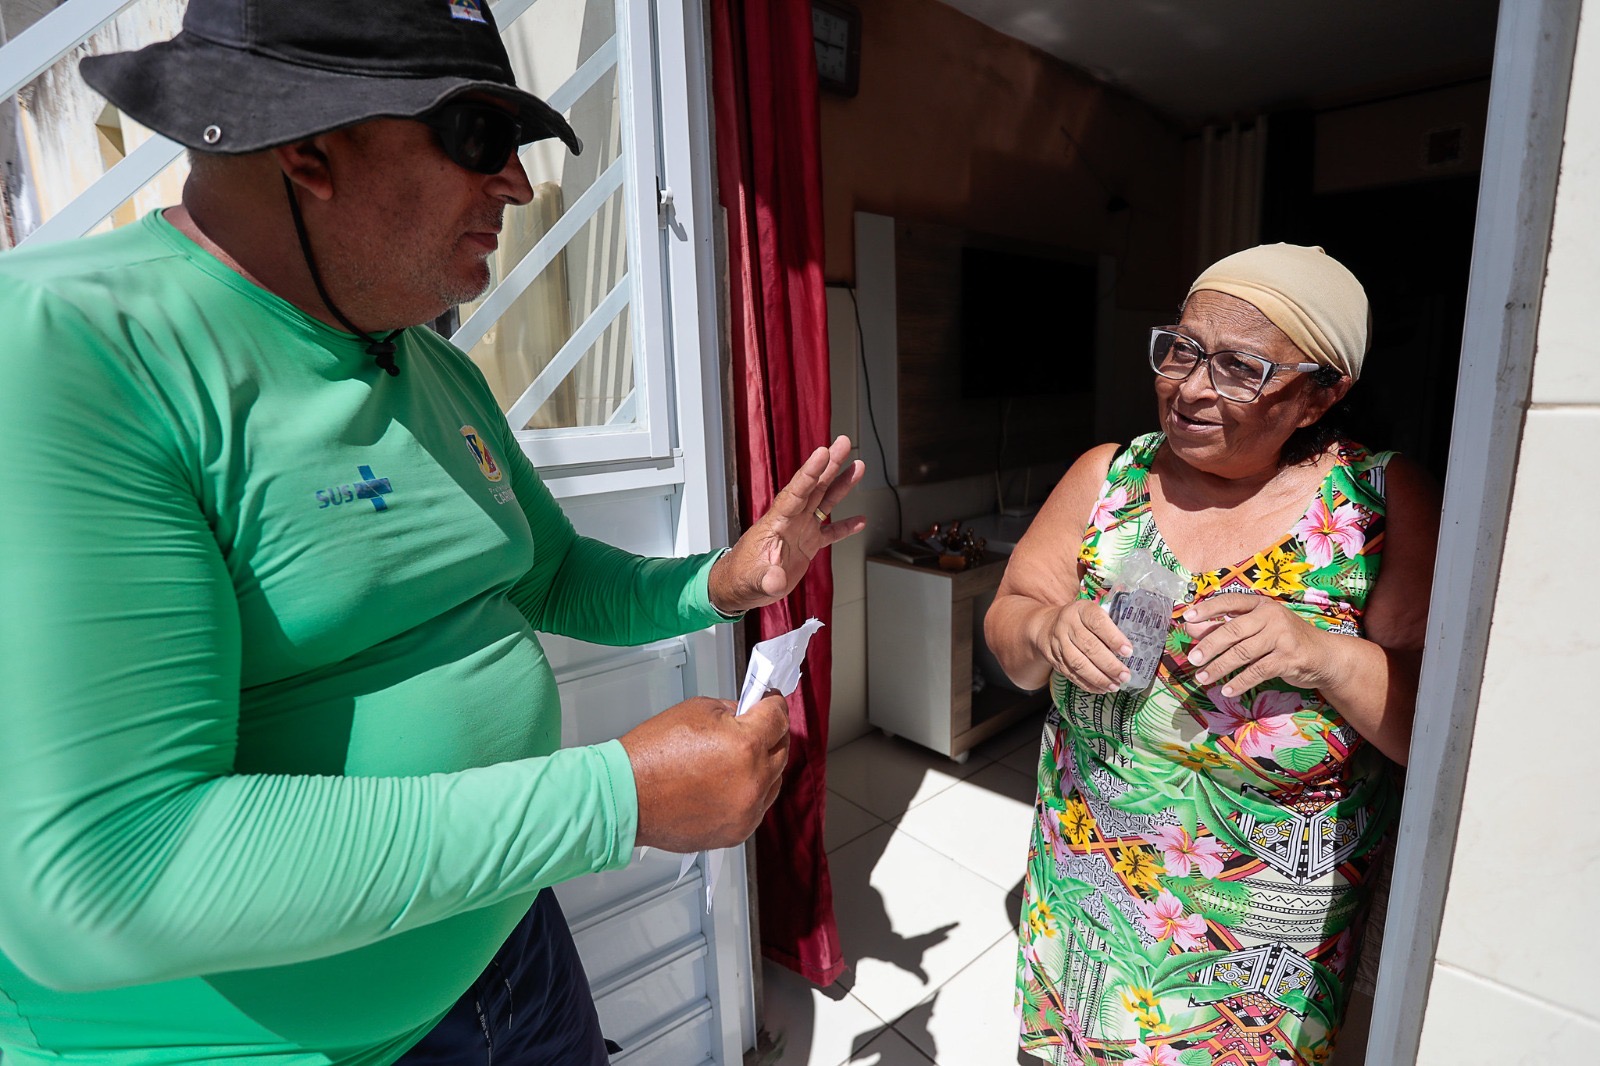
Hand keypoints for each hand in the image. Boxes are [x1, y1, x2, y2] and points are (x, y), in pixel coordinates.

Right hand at [619, 693, 789, 852]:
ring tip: (734, 759)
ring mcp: (747, 810)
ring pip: (773, 781)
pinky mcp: (737, 832)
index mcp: (746, 745)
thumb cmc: (652, 755)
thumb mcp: (697, 710)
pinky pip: (757, 807)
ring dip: (762, 767)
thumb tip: (749, 714)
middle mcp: (753, 780)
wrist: (626, 796)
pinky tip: (727, 784)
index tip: (770, 703)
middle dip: (769, 735)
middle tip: (752, 727)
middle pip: (781, 750)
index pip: (779, 717)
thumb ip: (732, 711)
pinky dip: (749, 794)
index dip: (774, 705)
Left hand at [708, 436, 867, 614]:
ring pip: (824, 501)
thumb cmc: (742, 576)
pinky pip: (830, 531)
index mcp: (776, 522)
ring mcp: (800, 530)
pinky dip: (845, 526)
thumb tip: (776, 580)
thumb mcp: (754, 579)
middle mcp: (790, 520)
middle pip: (813, 487)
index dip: (809, 472)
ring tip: (857, 466)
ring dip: (840, 484)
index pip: (796, 492)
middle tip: (843, 443)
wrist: (741, 586)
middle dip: (829, 465)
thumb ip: (766, 578)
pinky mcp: (807, 545)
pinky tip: (859, 520)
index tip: (823, 452)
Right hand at [1034, 599, 1131, 693]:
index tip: (1128, 652)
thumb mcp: (1091, 611)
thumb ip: (1109, 622)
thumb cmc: (1079, 619)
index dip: (1114, 638)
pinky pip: (1071, 674)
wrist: (1046, 626)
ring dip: (1099, 677)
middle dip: (1109, 664)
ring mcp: (1058, 643)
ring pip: (1078, 663)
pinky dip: (1088, 684)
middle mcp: (1067, 625)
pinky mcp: (1055, 660)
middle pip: (1089, 646)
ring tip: (1115, 686)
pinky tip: (1101, 689)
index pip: (1097, 622)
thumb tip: (1135, 643)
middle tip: (1125, 675)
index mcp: (1081, 610)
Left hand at [1183, 593, 1336, 696]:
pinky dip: (1240, 682)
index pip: (1229, 601)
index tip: (1186, 618)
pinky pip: (1257, 671)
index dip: (1207, 609)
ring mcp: (1282, 636)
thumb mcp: (1258, 629)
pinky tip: (1227, 690)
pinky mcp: (1289, 658)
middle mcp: (1271, 616)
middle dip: (1209, 645)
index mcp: (1261, 604)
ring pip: (1242, 652)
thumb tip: (1192, 628)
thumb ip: (1228, 627)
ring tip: (1203, 678)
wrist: (1325, 656)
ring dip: (1219, 667)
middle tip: (1192, 659)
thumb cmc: (1285, 641)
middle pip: (1232, 630)